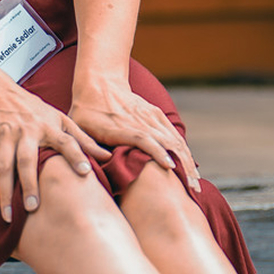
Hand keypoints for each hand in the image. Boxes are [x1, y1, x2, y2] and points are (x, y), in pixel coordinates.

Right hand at [0, 82, 110, 221]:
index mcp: (48, 126)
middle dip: (30, 184)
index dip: (77, 155)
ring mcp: (4, 136)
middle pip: (28, 160)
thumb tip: (107, 155)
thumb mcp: (58, 118)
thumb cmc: (32, 109)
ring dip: (4, 193)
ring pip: (3, 168)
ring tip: (8, 217)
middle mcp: (26, 131)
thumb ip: (81, 138)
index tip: (86, 172)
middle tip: (33, 208)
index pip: (66, 140)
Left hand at [69, 78, 201, 190]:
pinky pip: (174, 134)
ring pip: (174, 139)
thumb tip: (106, 161)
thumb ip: (89, 146)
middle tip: (191, 188)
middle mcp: (140, 121)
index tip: (170, 168)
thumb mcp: (79, 129)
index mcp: (120, 126)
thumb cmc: (86, 113)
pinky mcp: (156, 115)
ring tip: (194, 182)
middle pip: (167, 142)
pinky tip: (189, 165)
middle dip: (181, 165)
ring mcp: (151, 117)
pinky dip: (183, 150)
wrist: (100, 85)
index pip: (144, 139)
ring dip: (187, 160)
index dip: (158, 152)